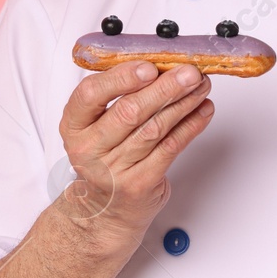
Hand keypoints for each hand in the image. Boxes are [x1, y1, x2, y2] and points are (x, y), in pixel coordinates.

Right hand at [56, 61, 214, 238]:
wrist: (106, 211)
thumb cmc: (106, 159)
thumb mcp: (96, 127)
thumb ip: (118, 96)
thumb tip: (160, 66)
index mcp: (74, 126)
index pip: (90, 94)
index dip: (121, 78)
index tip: (149, 66)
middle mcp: (89, 149)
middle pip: (129, 111)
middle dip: (165, 88)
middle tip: (189, 72)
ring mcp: (113, 170)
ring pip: (155, 128)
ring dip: (183, 104)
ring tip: (201, 87)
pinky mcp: (140, 184)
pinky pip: (170, 148)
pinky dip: (191, 126)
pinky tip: (202, 111)